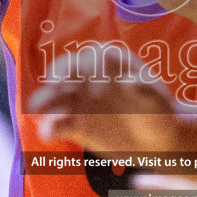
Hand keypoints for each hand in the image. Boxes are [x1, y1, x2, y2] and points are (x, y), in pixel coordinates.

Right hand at [27, 44, 181, 154]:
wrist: (156, 140)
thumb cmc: (160, 113)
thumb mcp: (159, 101)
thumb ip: (146, 90)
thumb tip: (130, 82)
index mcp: (112, 63)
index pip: (95, 56)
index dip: (93, 69)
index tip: (98, 91)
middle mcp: (90, 77)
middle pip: (68, 70)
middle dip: (60, 76)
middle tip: (57, 87)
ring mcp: (79, 100)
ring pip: (56, 96)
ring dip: (45, 100)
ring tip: (37, 110)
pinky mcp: (73, 124)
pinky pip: (57, 123)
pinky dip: (49, 127)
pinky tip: (47, 135)